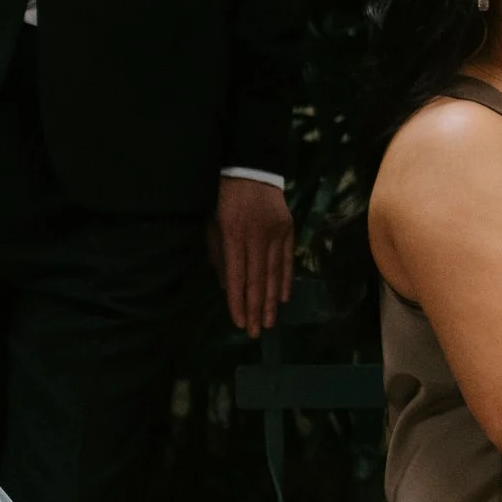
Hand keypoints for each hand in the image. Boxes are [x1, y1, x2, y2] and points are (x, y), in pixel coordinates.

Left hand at [210, 178, 295, 336]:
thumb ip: (218, 255)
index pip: (236, 275)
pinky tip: (283, 298)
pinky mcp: (288, 229)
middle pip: (257, 279)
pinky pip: (287, 260)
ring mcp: (275, 232)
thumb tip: (225, 287)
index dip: (238, 301)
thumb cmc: (224, 199)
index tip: (240, 322)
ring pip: (274, 273)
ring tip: (270, 322)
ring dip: (272, 301)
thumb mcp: (212, 224)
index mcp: (233, 233)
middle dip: (256, 308)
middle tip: (256, 332)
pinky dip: (285, 280)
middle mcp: (256, 235)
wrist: (251, 170)